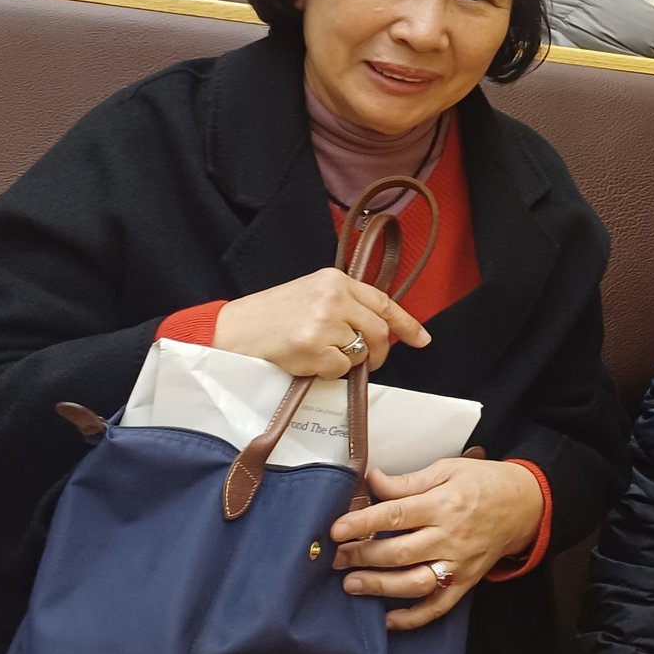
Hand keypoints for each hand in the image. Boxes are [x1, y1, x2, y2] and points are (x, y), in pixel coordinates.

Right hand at [210, 267, 430, 377]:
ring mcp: (324, 322)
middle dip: (377, 352)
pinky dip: (329, 373)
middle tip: (365, 361)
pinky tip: (308, 363)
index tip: (422, 339)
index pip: (383, 302)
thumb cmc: (270, 317)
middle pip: (377, 331)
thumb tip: (378, 330)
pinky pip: (340, 369)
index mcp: (335, 280)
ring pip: (360, 352)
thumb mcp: (311, 295)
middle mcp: (334, 297)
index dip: (406, 324)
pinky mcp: (313, 347)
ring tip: (323, 357)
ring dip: (349, 363)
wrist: (232, 330)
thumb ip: (344, 305)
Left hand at [331, 457, 543, 629]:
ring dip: (380, 587)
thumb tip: (372, 483)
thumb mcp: (448, 470)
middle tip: (334, 558)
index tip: (336, 530)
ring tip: (351, 585)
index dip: (362, 523)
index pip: (395, 515)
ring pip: (415, 583)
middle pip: (399, 552)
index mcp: (444, 504)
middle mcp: (450, 536)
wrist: (526, 504)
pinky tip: (389, 620)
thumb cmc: (485, 483)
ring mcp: (459, 563)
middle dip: (362, 556)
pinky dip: (414, 618)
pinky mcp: (466, 581)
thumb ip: (408, 481)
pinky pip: (439, 606)